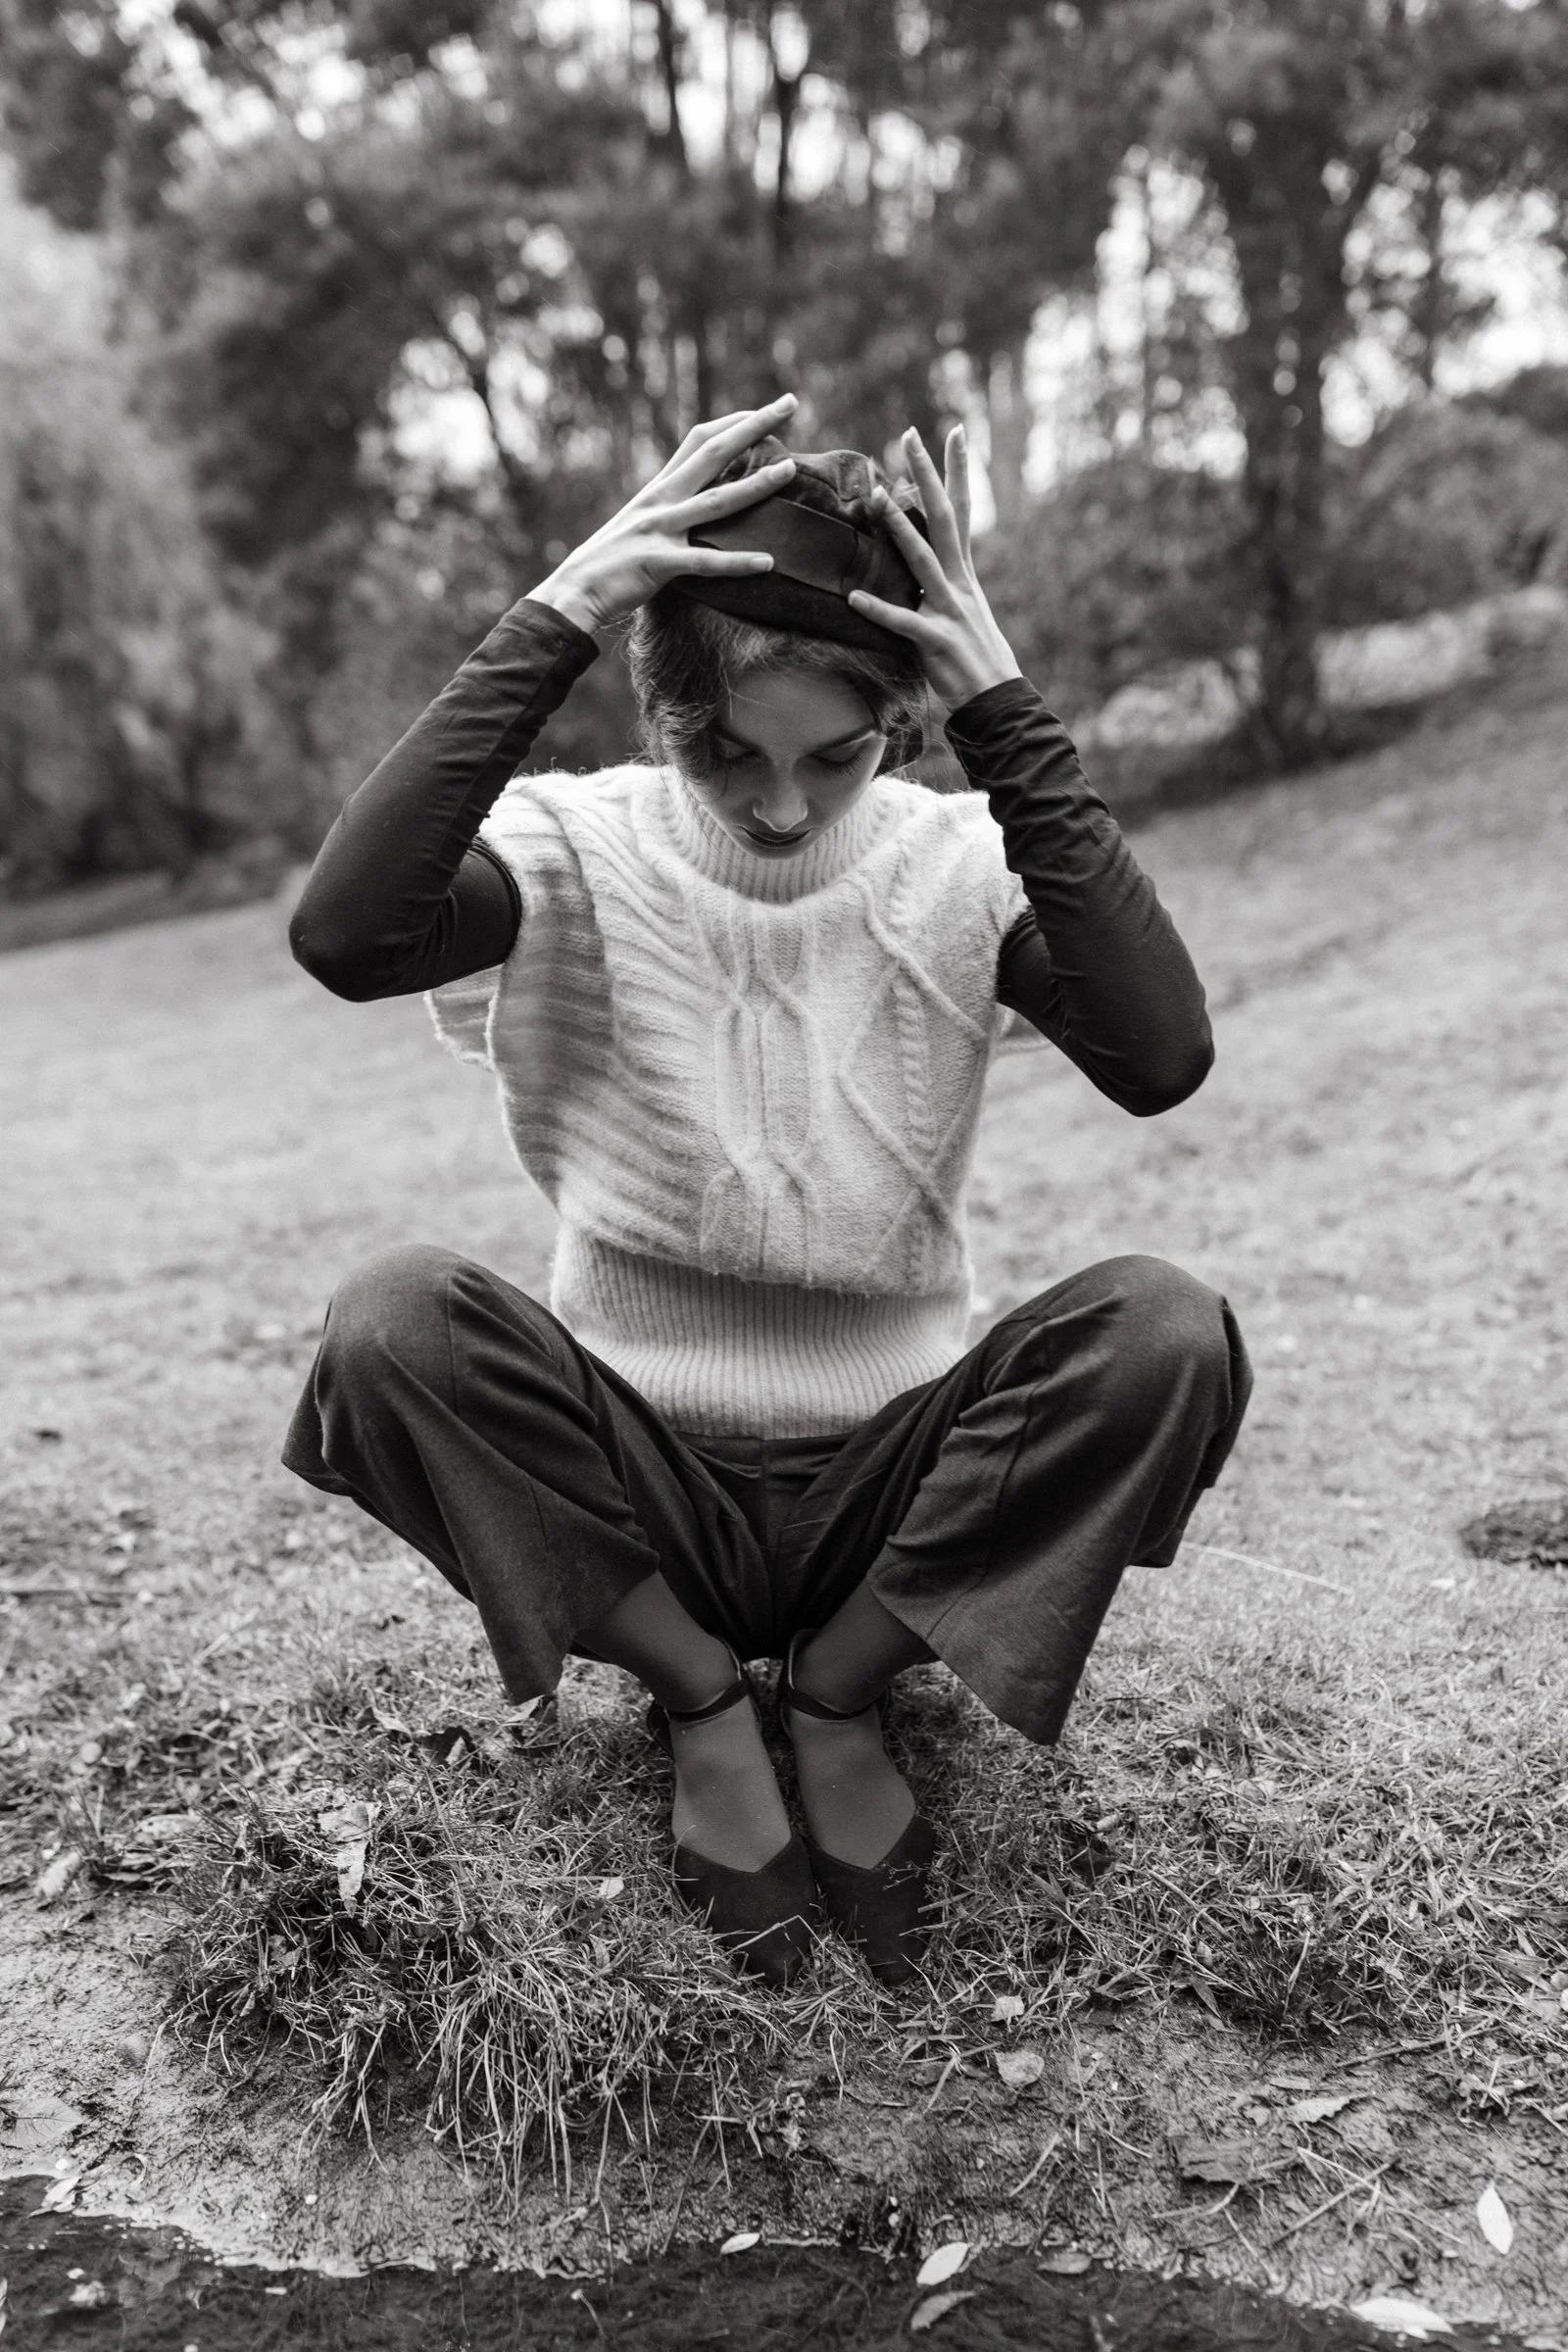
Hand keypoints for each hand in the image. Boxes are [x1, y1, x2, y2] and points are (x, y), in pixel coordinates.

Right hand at [529, 397, 798, 633]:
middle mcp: (662, 501)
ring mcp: (661, 530)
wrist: (574, 591)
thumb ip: (670, 510)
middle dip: (754, 427)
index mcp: (659, 489)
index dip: (733, 422)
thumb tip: (701, 505)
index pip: (699, 440)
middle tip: (789, 403)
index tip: (764, 411)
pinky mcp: (659, 564)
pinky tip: (767, 562)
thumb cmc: (610, 562)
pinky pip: (706, 563)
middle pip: (714, 453)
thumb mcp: (641, 524)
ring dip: (756, 485)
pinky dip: (738, 562)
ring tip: (791, 470)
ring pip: (717, 502)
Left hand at [849, 425, 1021, 707]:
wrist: (999, 702)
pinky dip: (879, 611)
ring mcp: (950, 611)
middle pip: (943, 518)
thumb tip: (917, 567)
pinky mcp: (936, 642)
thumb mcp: (960, 613)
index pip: (961, 511)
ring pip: (922, 560)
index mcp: (965, 574)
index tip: (955, 432)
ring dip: (899, 528)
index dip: (958, 472)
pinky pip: (904, 623)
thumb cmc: (976, 660)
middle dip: (928, 475)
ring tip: (876, 498)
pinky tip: (855, 599)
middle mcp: (960, 583)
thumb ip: (939, 586)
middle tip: (911, 436)